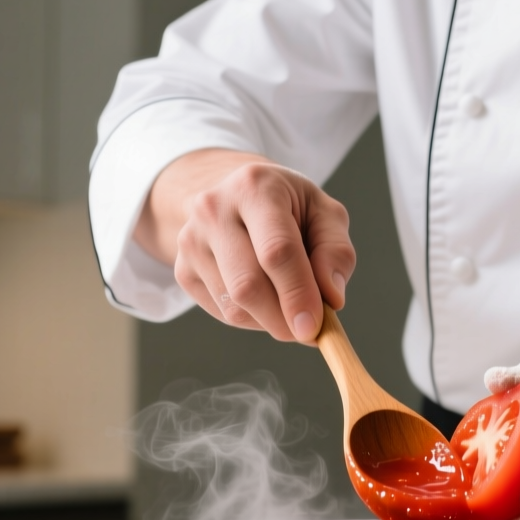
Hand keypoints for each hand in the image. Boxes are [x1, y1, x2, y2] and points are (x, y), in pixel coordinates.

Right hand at [136, 149, 354, 342]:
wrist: (235, 197)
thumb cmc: (289, 208)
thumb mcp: (324, 214)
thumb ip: (336, 252)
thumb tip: (331, 297)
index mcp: (255, 188)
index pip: (276, 251)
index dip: (297, 293)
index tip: (313, 328)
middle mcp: (214, 210)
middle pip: (248, 285)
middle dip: (282, 319)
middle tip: (308, 331)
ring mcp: (192, 241)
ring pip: (234, 307)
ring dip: (271, 321)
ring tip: (289, 302)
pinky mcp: (183, 269)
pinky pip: (222, 313)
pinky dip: (252, 319)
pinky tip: (265, 298)